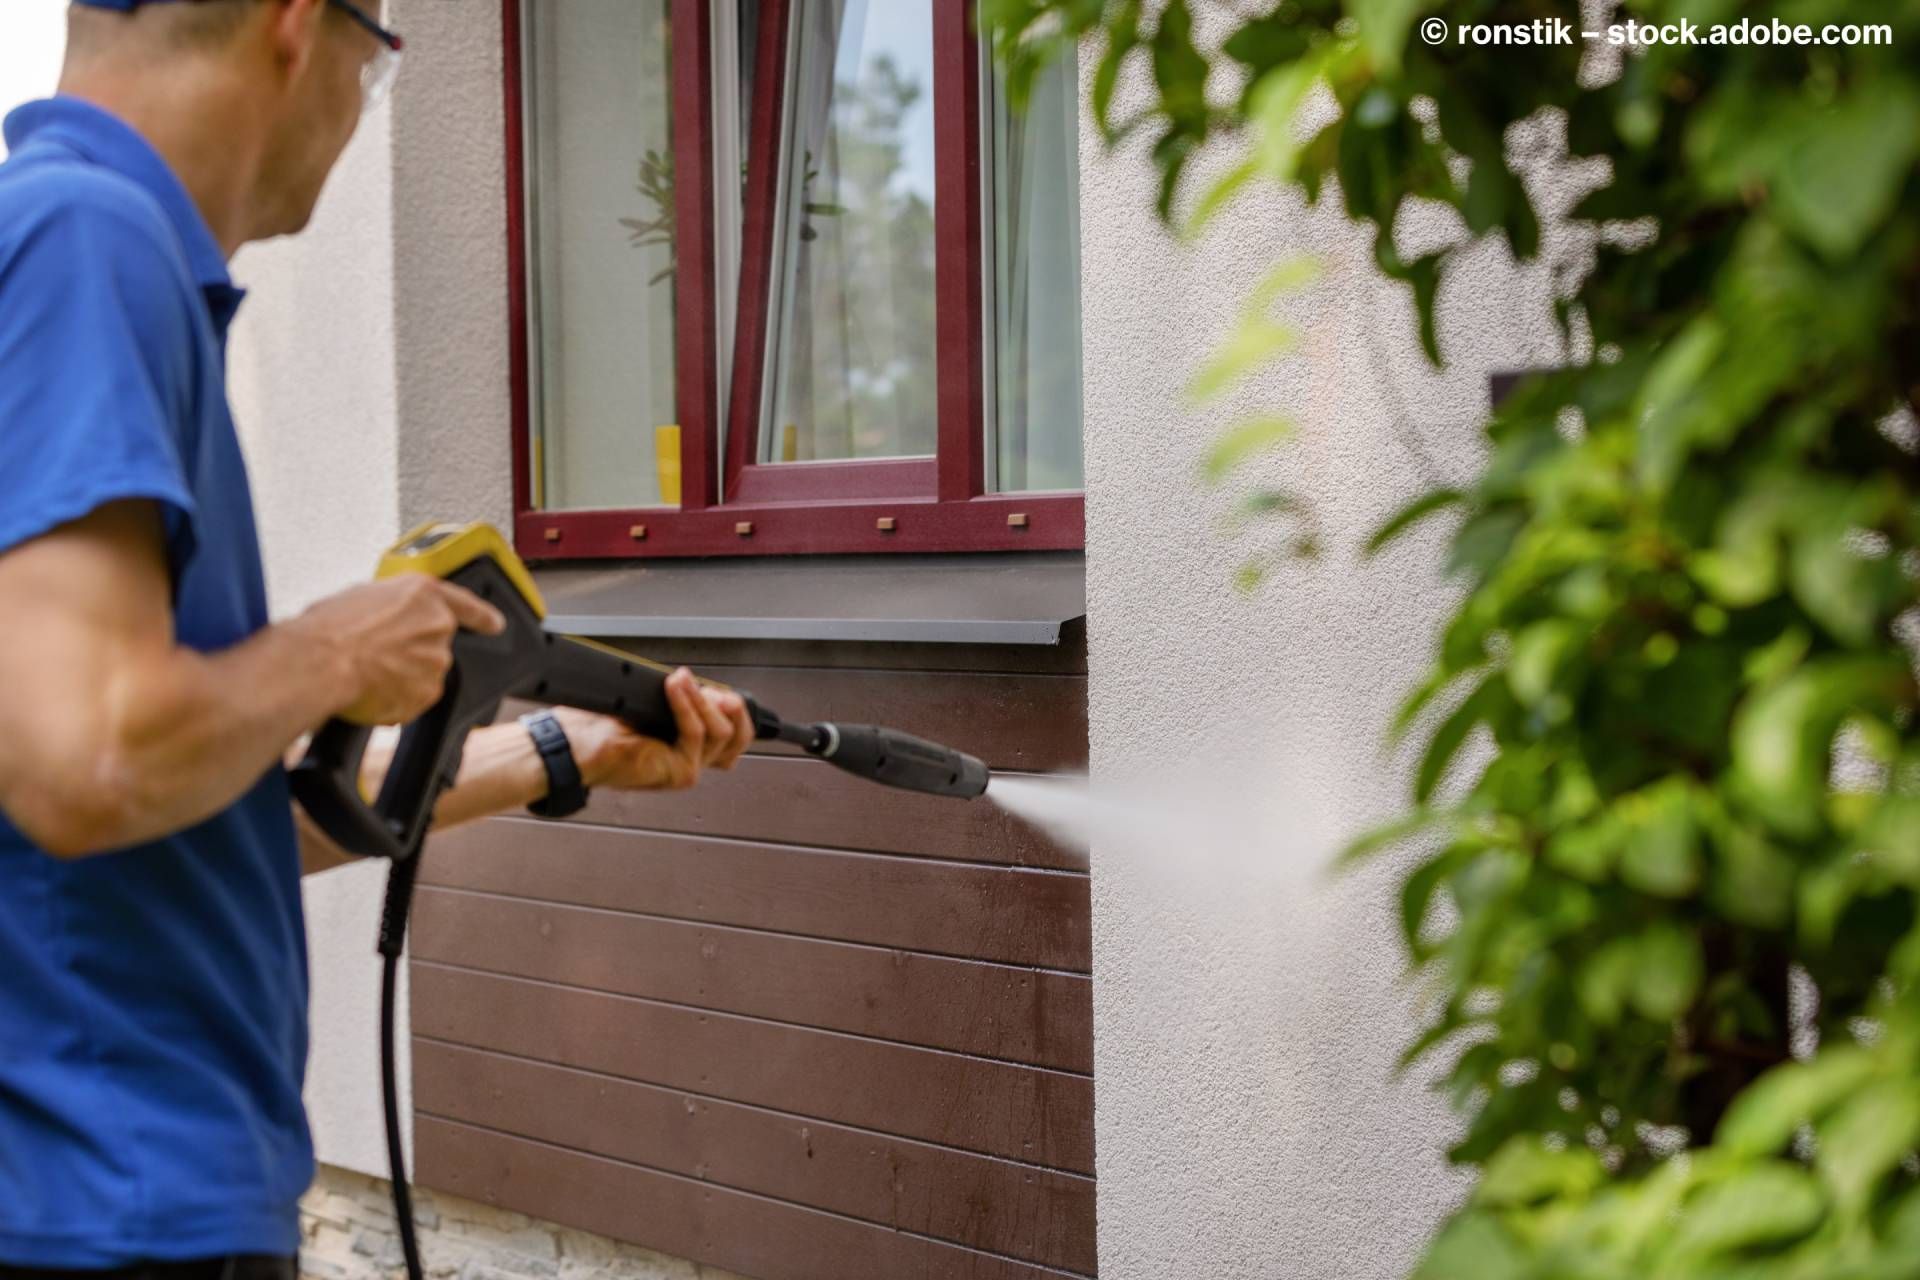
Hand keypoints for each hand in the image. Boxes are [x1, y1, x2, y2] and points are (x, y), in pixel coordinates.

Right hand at [295, 575, 505, 725]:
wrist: (321, 662)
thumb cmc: (330, 627)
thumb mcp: (362, 596)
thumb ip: (392, 607)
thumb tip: (390, 620)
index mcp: (424, 595)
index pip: (466, 605)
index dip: (483, 616)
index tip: (495, 624)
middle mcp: (438, 626)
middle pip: (433, 645)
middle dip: (409, 653)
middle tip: (373, 654)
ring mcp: (436, 661)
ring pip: (423, 673)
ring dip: (401, 676)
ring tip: (365, 671)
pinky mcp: (428, 692)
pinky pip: (413, 698)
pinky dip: (395, 699)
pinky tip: (369, 690)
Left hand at [551, 669, 754, 791]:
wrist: (573, 746)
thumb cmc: (599, 727)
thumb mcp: (649, 704)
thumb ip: (682, 700)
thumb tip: (703, 684)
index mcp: (685, 746)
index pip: (733, 732)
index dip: (734, 708)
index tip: (721, 688)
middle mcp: (691, 761)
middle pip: (739, 736)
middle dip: (732, 706)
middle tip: (715, 687)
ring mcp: (687, 769)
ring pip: (720, 732)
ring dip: (702, 699)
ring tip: (681, 680)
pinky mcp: (679, 773)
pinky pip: (695, 733)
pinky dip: (687, 706)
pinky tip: (675, 688)